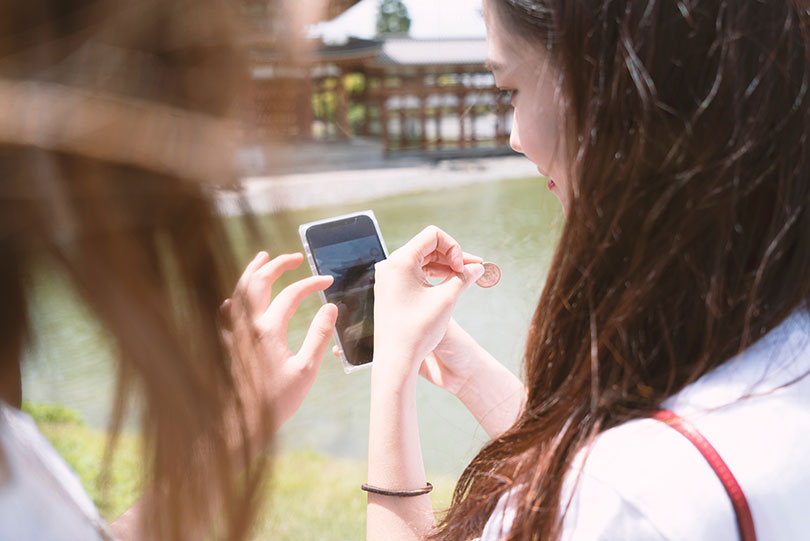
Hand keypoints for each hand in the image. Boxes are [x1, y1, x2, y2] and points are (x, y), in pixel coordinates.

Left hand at [221, 252, 336, 438]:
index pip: (292, 294)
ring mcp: (233, 332)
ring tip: (262, 258)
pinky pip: (224, 312)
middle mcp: (248, 325)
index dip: (312, 284)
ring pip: (239, 291)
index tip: (327, 282)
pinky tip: (234, 297)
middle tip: (294, 257)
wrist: (242, 422)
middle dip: (278, 264)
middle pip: (259, 281)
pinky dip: (232, 298)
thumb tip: (330, 308)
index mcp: (269, 329)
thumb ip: (319, 336)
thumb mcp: (307, 369)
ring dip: (252, 271)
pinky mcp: (226, 344)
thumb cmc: (277, 399)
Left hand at [372, 226, 483, 384]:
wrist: (396, 360)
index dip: (454, 247)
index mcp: (400, 261)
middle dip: (453, 256)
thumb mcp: (446, 300)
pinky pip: (416, 275)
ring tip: (467, 277)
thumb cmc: (418, 330)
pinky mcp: (392, 291)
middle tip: (475, 268)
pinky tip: (451, 285)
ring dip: (445, 267)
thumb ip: (464, 278)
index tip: (462, 268)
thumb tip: (478, 267)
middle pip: (428, 248)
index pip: (433, 236)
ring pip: (423, 262)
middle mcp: (391, 266)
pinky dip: (434, 277)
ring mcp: (390, 278)